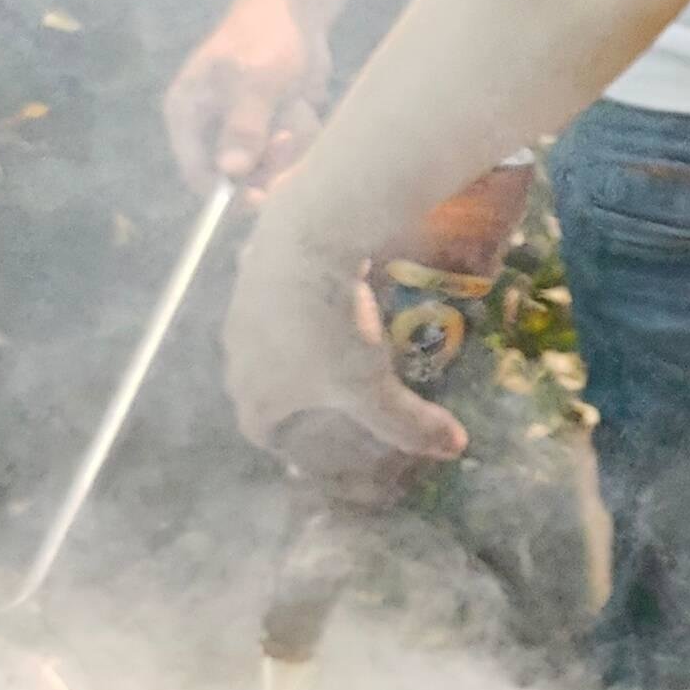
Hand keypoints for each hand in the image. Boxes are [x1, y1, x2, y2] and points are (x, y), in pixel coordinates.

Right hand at [166, 0, 327, 193]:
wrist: (297, 11)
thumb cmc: (265, 38)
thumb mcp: (255, 81)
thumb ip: (243, 127)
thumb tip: (230, 171)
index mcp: (188, 115)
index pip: (197, 173)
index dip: (227, 192)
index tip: (260, 196)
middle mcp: (211, 128)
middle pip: (239, 178)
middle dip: (269, 163)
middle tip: (288, 137)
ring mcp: (244, 129)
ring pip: (271, 166)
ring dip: (291, 143)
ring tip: (293, 106)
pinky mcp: (273, 127)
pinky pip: (292, 152)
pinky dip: (303, 133)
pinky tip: (302, 104)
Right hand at [221, 218, 463, 470]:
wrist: (307, 240)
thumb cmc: (333, 329)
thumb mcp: (373, 383)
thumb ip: (408, 422)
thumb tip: (454, 448)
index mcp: (256, 394)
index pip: (259, 431)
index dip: (283, 440)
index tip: (310, 441)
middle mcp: (235, 357)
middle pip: (256, 388)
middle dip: (287, 397)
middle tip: (323, 398)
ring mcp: (239, 311)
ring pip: (260, 343)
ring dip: (286, 350)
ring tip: (324, 349)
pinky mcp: (251, 272)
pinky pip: (269, 302)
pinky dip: (290, 310)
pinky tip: (320, 300)